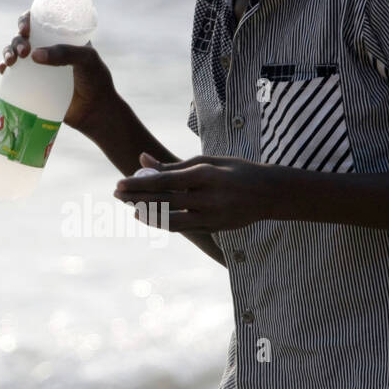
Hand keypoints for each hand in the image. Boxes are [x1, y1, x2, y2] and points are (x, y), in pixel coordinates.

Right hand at [0, 11, 117, 133]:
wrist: (94, 112)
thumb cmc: (95, 81)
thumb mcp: (87, 60)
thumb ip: (65, 53)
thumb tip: (34, 55)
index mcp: (61, 37)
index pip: (40, 21)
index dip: (27, 20)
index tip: (25, 28)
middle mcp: (48, 49)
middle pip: (24, 37)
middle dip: (18, 40)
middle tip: (24, 51)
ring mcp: (39, 68)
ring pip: (16, 53)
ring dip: (8, 52)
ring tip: (11, 62)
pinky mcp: (33, 85)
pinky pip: (13, 74)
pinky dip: (5, 69)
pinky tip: (4, 70)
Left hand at [114, 153, 271, 232]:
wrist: (270, 194)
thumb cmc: (236, 171)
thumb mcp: (208, 161)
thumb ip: (174, 164)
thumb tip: (142, 158)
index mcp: (206, 175)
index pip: (165, 181)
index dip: (139, 183)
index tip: (120, 183)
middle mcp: (208, 198)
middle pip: (163, 202)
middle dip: (137, 199)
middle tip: (117, 194)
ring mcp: (211, 217)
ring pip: (170, 221)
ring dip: (148, 215)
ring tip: (131, 208)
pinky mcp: (213, 229)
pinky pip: (181, 228)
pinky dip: (163, 222)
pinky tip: (149, 216)